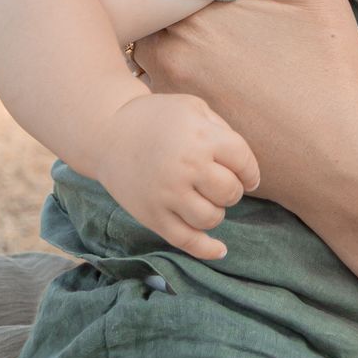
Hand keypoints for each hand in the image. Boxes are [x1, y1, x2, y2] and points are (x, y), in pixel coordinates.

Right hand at [90, 88, 260, 261]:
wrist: (108, 133)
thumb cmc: (156, 117)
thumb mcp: (193, 107)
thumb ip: (222, 130)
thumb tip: (245, 166)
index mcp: (200, 137)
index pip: (243, 162)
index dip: (250, 171)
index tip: (247, 176)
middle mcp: (186, 167)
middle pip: (230, 192)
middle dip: (232, 190)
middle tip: (220, 184)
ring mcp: (168, 194)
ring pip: (212, 218)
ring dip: (216, 211)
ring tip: (206, 200)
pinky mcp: (152, 216)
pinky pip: (186, 241)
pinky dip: (207, 250)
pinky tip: (220, 250)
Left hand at [130, 0, 357, 218]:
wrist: (343, 159)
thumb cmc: (331, 71)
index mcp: (195, 21)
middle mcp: (170, 62)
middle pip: (142, 21)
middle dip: (153, 5)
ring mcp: (173, 103)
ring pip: (144, 60)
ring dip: (157, 43)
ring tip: (177, 28)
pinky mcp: (185, 133)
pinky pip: (156, 99)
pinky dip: (164, 84)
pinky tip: (192, 76)